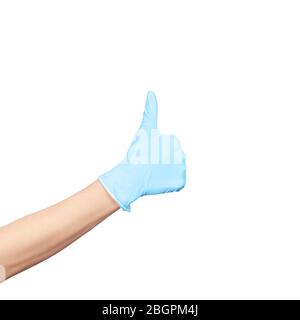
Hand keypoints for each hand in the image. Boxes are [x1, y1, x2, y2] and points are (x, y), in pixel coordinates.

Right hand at [99, 91, 185, 210]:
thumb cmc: (136, 153)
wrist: (132, 176)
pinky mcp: (180, 182)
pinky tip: (159, 180)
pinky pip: (176, 182)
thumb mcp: (144, 128)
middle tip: (149, 164)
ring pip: (174, 169)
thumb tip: (151, 92)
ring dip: (165, 172)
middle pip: (172, 158)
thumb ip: (150, 110)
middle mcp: (181, 153)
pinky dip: (168, 183)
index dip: (153, 151)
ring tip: (153, 173)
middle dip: (161, 160)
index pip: (165, 145)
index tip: (147, 154)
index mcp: (173, 140)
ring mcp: (182, 169)